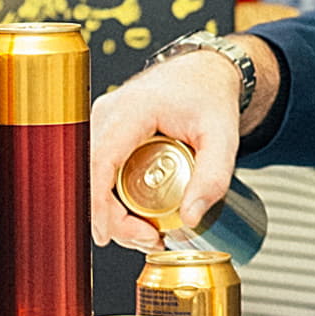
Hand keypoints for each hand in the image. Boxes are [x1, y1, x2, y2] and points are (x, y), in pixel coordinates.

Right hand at [87, 44, 256, 249]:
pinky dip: (112, 199)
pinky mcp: (104, 134)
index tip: (109, 236)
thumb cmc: (209, 96)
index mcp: (130, 112)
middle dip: (112, 219)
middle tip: (150, 240)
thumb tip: (190, 219)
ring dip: (111, 213)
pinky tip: (135, 218)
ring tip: (148, 233)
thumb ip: (213, 177)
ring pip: (91, 179)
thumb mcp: (223, 137)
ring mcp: (101, 124)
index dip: (98, 205)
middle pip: (91, 178)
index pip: (99, 164)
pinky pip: (98, 173)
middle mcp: (106, 116)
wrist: (203, 75)